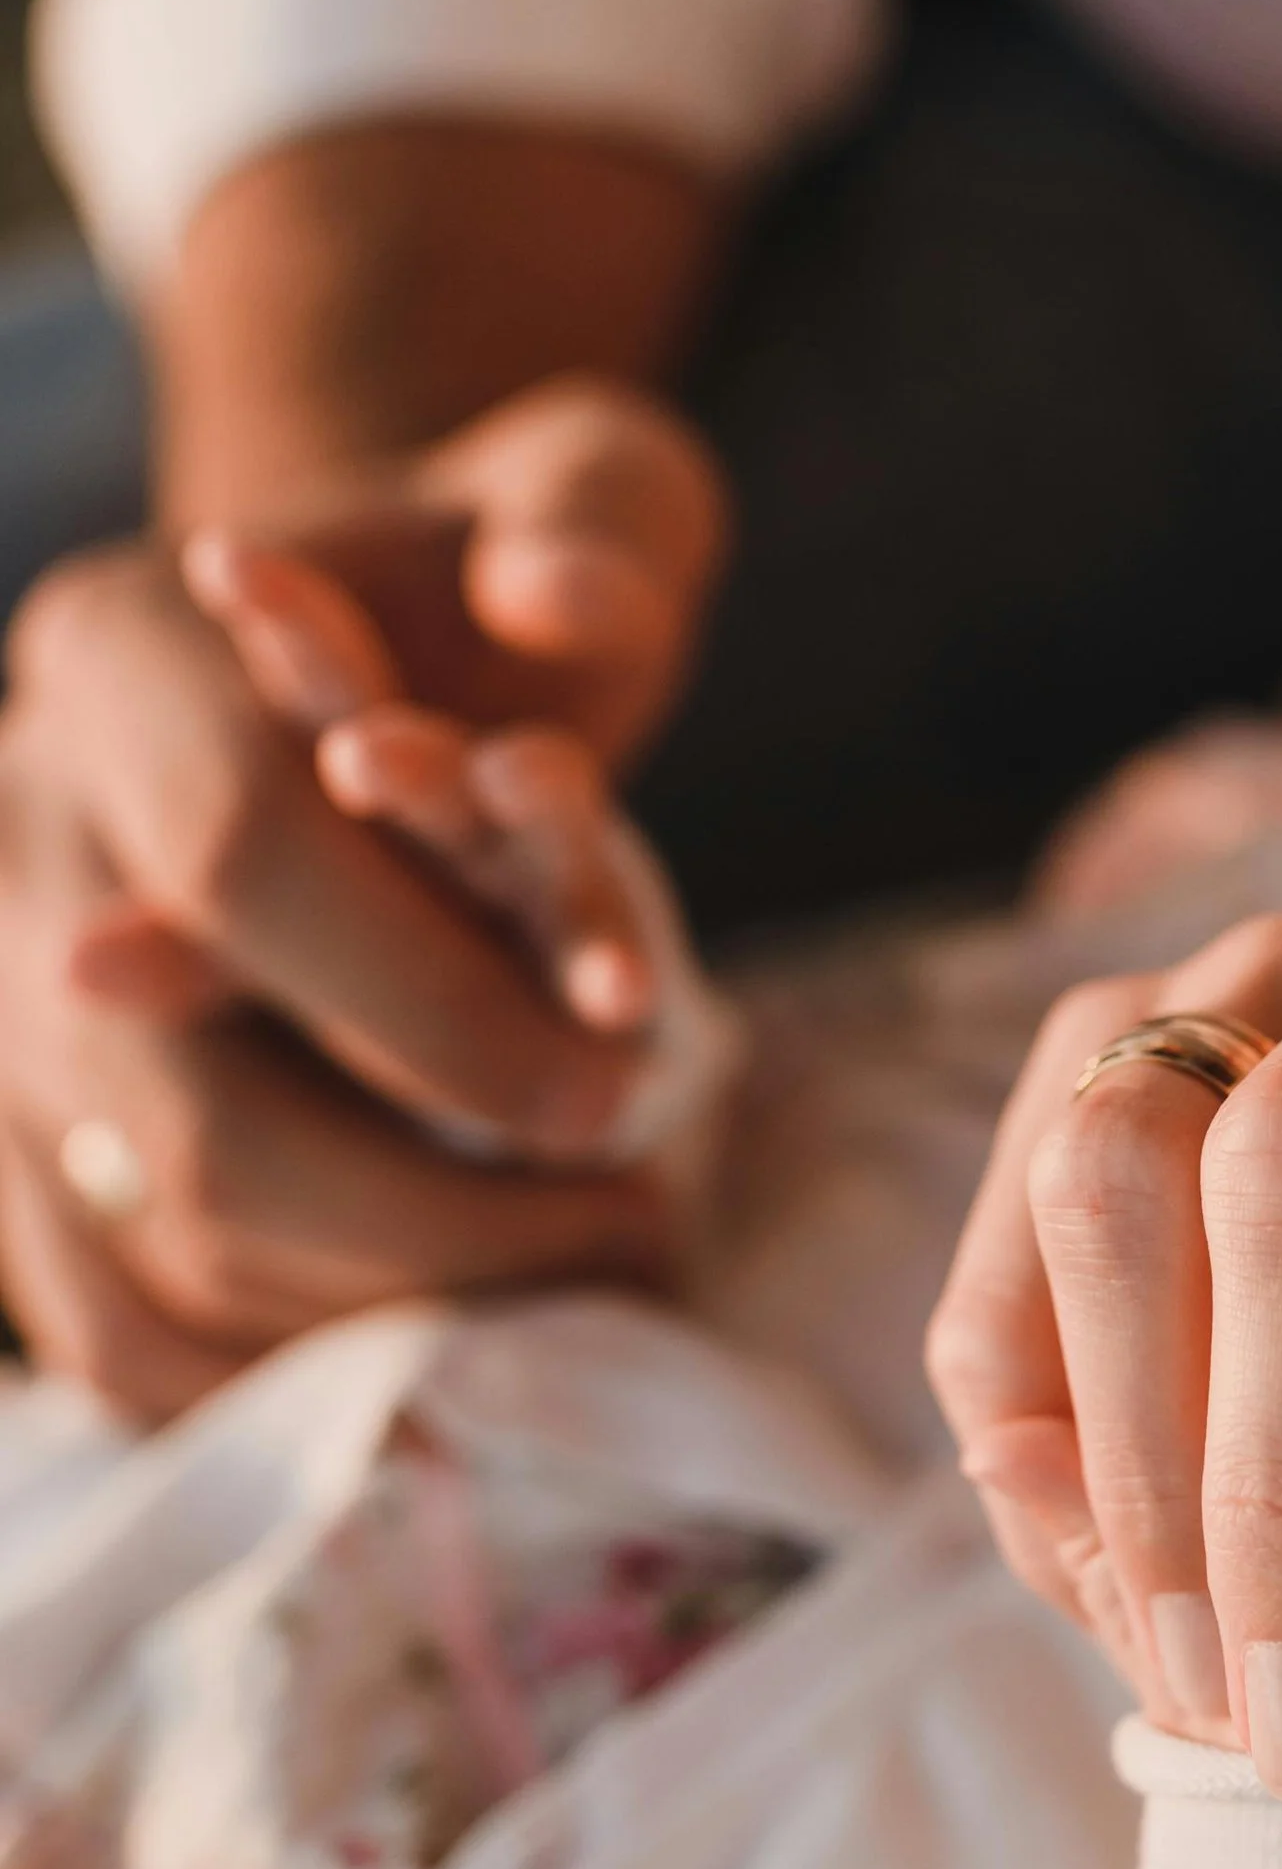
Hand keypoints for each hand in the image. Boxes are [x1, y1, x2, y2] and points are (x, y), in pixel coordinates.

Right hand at [0, 379, 721, 1417]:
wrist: (376, 652)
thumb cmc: (501, 587)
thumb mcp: (581, 497)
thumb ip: (595, 522)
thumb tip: (556, 609)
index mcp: (114, 649)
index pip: (238, 851)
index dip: (434, 994)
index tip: (626, 1073)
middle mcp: (11, 828)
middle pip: (182, 1098)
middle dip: (432, 1200)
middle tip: (633, 1215)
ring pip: (145, 1233)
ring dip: (380, 1305)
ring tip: (581, 1289)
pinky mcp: (25, 1133)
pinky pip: (108, 1319)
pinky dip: (277, 1371)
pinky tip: (442, 1365)